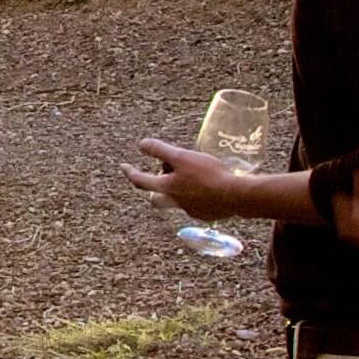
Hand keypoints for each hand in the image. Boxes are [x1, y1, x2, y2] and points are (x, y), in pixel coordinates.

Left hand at [121, 134, 241, 219]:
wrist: (236, 196)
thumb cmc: (208, 175)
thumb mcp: (182, 157)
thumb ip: (160, 150)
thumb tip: (141, 144)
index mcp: (167, 188)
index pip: (140, 180)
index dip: (130, 172)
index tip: (123, 166)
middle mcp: (175, 203)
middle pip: (157, 198)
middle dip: (156, 188)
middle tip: (163, 176)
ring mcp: (192, 211)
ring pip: (178, 200)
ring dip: (180, 188)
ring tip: (193, 173)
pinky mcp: (207, 214)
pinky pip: (197, 203)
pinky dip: (198, 194)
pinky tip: (211, 185)